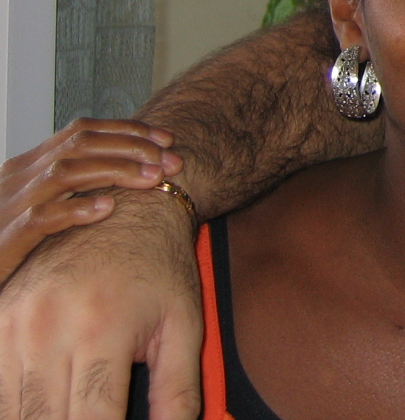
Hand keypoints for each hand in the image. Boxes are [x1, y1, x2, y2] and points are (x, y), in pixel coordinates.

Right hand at [0, 118, 180, 283]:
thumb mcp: (39, 205)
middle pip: (81, 144)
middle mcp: (20, 177)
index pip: (83, 130)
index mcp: (29, 165)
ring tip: (152, 178)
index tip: (167, 139)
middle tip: (171, 161)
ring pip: (65, 172)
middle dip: (132, 147)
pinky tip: (107, 209)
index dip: (128, 130)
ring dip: (115, 171)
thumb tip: (125, 173)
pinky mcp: (5, 239)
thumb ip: (72, 186)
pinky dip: (76, 209)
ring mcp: (11, 205)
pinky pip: (41, 216)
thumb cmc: (7, 244)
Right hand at [0, 187, 202, 419]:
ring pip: (12, 409)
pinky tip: (44, 405)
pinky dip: (15, 405)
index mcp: (101, 331)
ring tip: (72, 412)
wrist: (125, 208)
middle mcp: (48, 328)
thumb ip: (178, 393)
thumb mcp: (184, 327)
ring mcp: (13, 323)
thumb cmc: (161, 269)